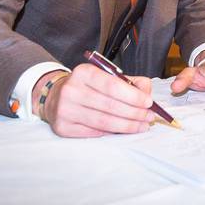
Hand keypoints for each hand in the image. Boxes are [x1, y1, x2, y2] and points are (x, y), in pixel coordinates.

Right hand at [36, 65, 154, 137]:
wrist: (55, 96)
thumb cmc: (88, 86)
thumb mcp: (106, 76)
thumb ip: (130, 82)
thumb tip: (147, 96)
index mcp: (83, 72)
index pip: (112, 85)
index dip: (133, 96)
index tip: (148, 102)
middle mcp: (71, 90)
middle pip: (110, 106)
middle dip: (135, 113)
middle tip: (149, 117)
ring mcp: (65, 110)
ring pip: (104, 123)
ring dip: (127, 126)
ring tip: (142, 126)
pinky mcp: (62, 127)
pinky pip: (94, 133)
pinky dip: (112, 133)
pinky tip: (123, 130)